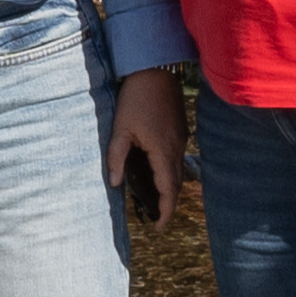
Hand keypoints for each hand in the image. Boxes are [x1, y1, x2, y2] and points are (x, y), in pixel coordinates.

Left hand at [107, 68, 190, 227]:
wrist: (154, 69)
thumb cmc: (135, 98)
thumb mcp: (120, 128)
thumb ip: (116, 157)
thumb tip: (114, 183)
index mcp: (163, 151)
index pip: (168, 190)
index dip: (165, 212)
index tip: (158, 227)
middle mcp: (176, 148)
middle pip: (176, 184)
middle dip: (167, 204)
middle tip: (154, 218)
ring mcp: (181, 138)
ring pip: (179, 171)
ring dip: (169, 188)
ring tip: (155, 200)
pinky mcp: (180, 130)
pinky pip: (177, 158)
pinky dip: (170, 172)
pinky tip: (157, 172)